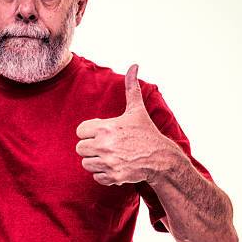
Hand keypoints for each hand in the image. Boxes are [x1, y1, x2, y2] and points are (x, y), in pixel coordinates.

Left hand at [75, 64, 176, 184]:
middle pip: (80, 148)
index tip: (101, 133)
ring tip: (109, 156)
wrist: (161, 158)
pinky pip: (96, 177)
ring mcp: (109, 162)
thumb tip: (134, 65)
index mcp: (106, 127)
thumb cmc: (146, 133)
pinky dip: (103, 174)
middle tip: (105, 146)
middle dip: (90, 148)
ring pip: (86, 163)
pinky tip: (114, 166)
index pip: (80, 131)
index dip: (89, 132)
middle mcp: (105, 145)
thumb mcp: (137, 110)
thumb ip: (131, 88)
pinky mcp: (113, 176)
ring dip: (95, 161)